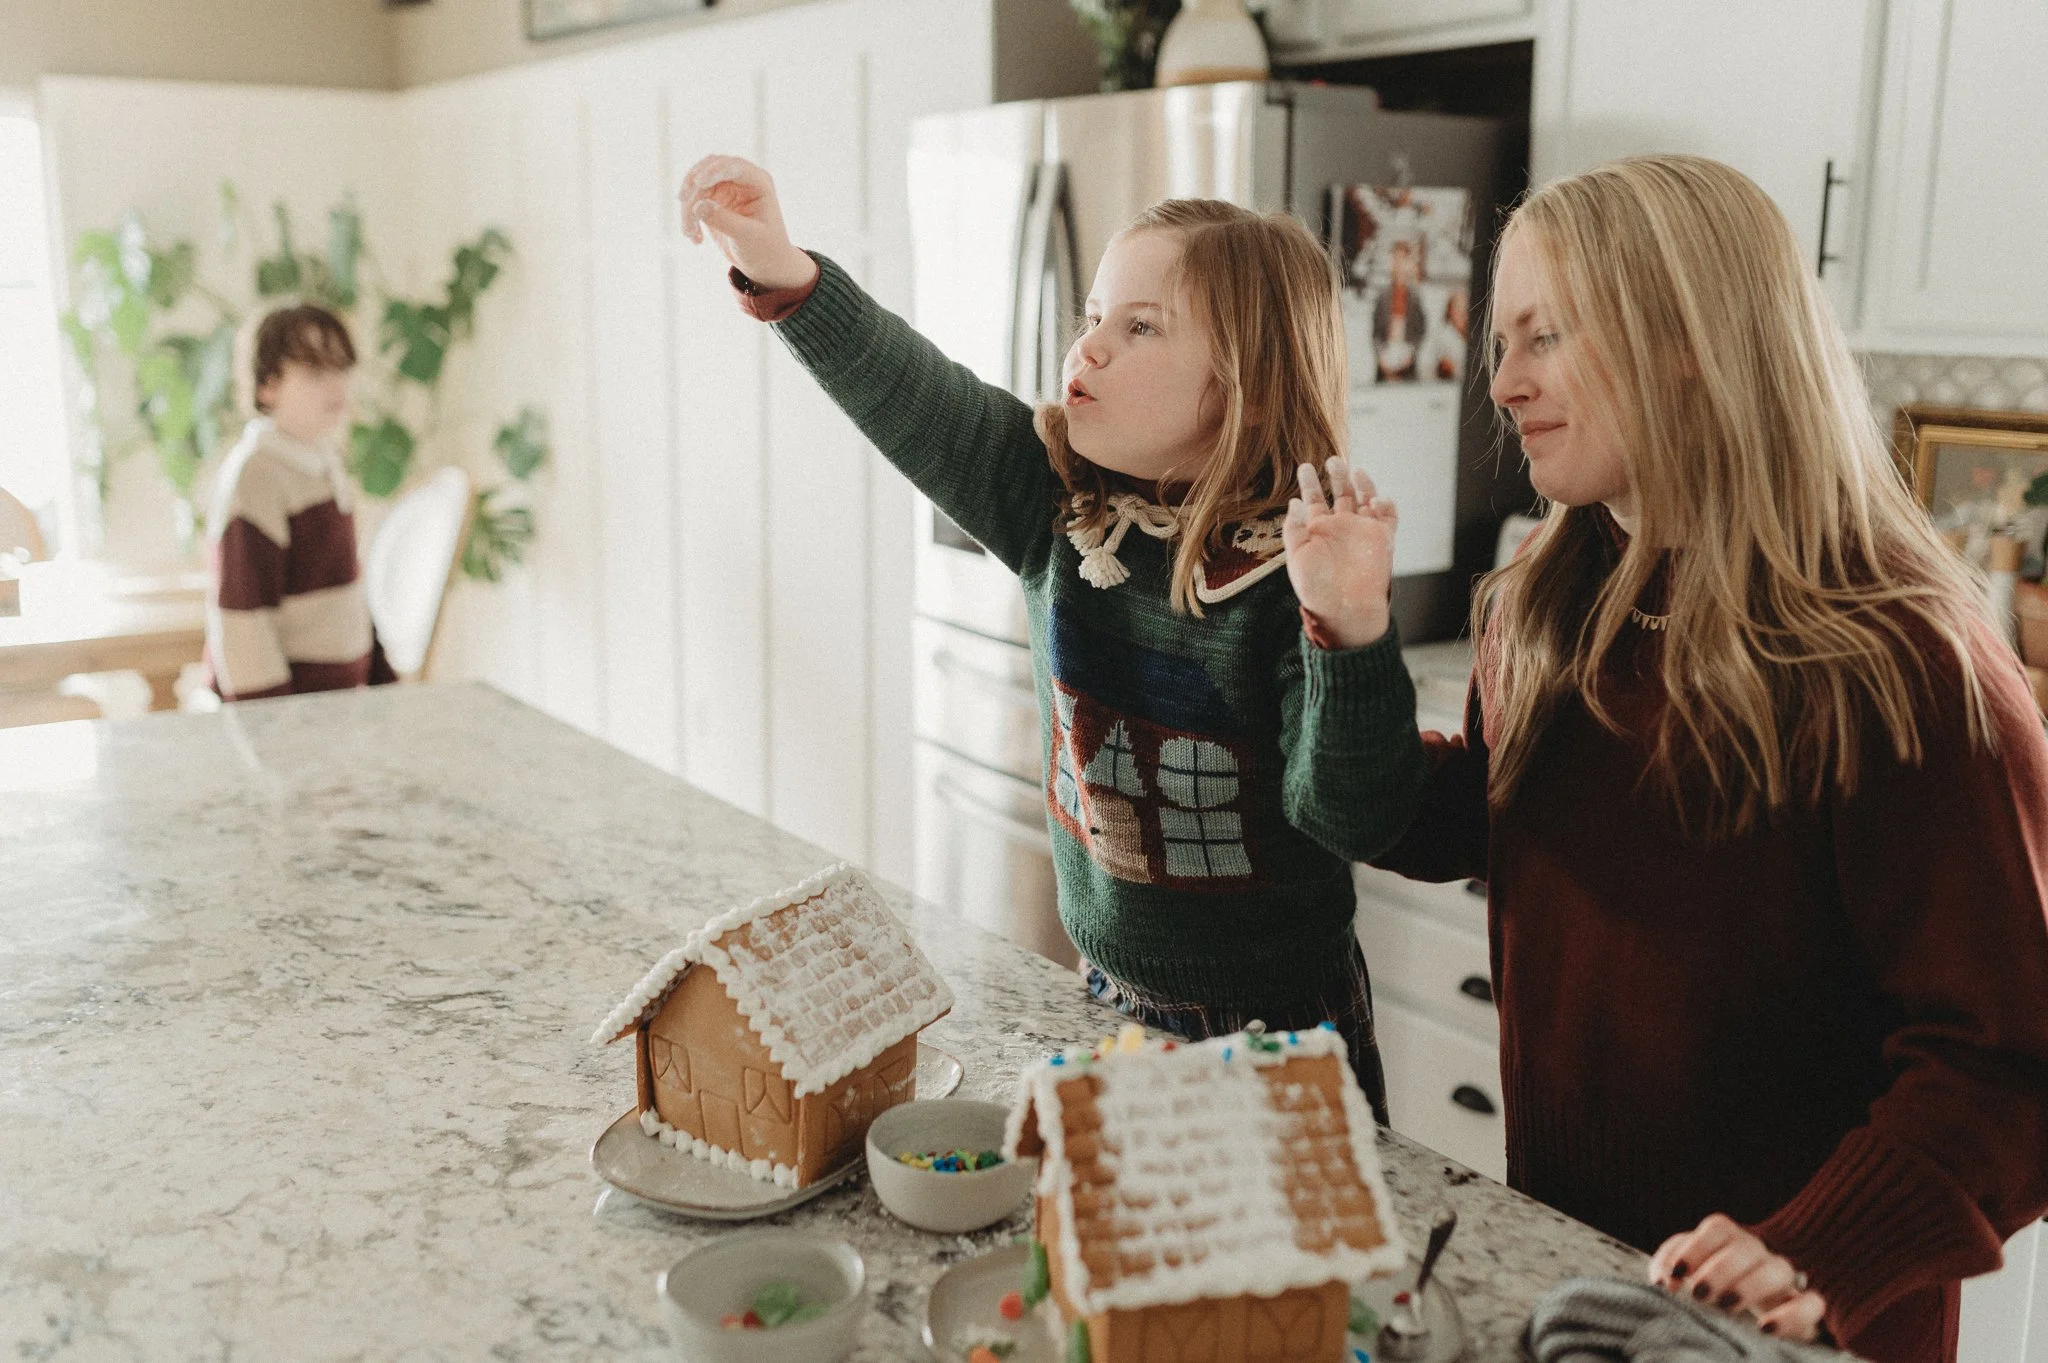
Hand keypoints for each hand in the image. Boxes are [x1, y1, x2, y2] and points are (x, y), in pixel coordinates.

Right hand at [677, 154, 817, 291]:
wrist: (764, 263)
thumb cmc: (765, 249)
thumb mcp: (747, 237)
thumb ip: (724, 220)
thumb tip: (698, 205)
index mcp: (758, 182)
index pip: (734, 166)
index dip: (714, 171)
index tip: (698, 183)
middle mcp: (741, 179)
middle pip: (709, 169)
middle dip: (694, 187)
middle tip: (683, 205)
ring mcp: (726, 187)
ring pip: (696, 185)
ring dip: (688, 206)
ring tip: (689, 233)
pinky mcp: (713, 199)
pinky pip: (693, 200)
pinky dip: (688, 216)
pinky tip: (694, 238)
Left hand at [1284, 455, 1395, 649]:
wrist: (1345, 609)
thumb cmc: (1317, 588)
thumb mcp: (1297, 557)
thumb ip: (1295, 529)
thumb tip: (1294, 503)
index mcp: (1318, 530)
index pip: (1315, 500)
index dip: (1310, 483)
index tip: (1304, 467)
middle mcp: (1342, 527)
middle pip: (1341, 493)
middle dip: (1337, 476)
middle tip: (1332, 459)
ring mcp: (1363, 530)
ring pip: (1365, 498)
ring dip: (1361, 483)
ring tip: (1353, 469)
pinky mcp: (1383, 538)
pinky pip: (1388, 516)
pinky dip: (1385, 504)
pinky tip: (1374, 500)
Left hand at [1649, 1213, 1827, 1342]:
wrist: (1754, 1315)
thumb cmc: (1710, 1287)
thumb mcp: (1687, 1272)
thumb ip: (1669, 1267)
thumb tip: (1663, 1281)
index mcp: (1730, 1240)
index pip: (1719, 1228)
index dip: (1696, 1247)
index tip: (1676, 1274)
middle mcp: (1760, 1253)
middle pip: (1746, 1247)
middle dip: (1720, 1270)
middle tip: (1699, 1294)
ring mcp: (1787, 1279)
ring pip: (1778, 1270)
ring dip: (1750, 1287)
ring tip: (1726, 1307)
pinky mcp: (1807, 1309)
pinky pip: (1812, 1304)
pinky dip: (1791, 1315)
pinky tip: (1765, 1327)